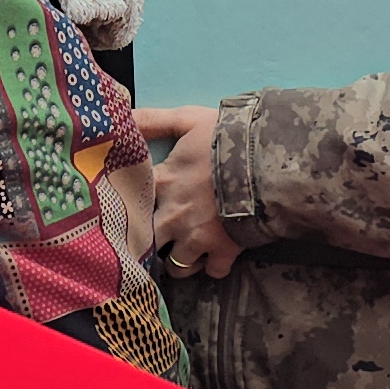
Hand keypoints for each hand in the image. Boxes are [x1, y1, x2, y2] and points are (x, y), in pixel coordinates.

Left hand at [135, 105, 241, 279]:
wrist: (269, 161)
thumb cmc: (227, 137)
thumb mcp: (188, 120)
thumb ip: (153, 120)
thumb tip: (120, 117)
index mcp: (163, 182)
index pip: (132, 201)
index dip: (130, 206)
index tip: (130, 211)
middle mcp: (172, 214)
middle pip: (148, 240)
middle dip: (152, 242)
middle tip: (159, 239)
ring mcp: (197, 236)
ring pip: (176, 264)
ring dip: (180, 260)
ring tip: (185, 253)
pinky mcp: (223, 250)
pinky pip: (213, 271)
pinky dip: (214, 267)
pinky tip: (214, 258)